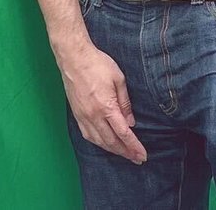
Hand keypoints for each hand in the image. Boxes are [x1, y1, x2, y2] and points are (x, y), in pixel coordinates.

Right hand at [60, 43, 146, 163]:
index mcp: (106, 106)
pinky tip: (104, 143)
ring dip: (112, 150)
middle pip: (111, 141)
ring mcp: (83, 116)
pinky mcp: (76, 113)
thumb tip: (131, 122)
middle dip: (125, 152)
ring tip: (123, 154)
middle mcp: (93, 115)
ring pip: (99, 141)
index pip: (123, 133)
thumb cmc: (97, 64)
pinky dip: (98, 143)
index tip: (142, 155)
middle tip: (137, 159)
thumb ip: (125, 102)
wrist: (73, 57)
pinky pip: (87, 135)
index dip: (134, 146)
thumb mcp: (118, 79)